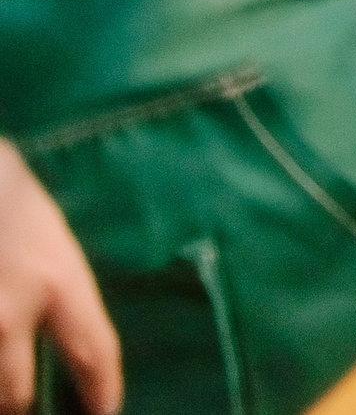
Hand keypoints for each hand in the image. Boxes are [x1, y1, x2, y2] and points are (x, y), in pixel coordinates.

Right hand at [0, 142, 118, 414]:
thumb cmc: (13, 204)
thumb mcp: (53, 248)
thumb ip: (59, 300)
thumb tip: (65, 353)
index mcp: (58, 282)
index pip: (93, 354)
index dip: (102, 394)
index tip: (104, 414)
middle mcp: (9, 310)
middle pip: (16, 393)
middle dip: (20, 410)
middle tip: (24, 409)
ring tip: (4, 390)